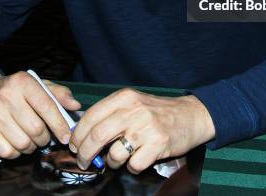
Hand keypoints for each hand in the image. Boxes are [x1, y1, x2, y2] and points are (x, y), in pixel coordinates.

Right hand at [0, 68, 81, 158]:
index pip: (47, 106)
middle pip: (36, 129)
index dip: (59, 125)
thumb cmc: (17, 90)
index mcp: (24, 82)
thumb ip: (59, 94)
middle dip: (45, 138)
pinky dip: (16, 153)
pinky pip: (7, 152)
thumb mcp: (38, 84)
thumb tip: (75, 106)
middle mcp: (7, 96)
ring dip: (32, 147)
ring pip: (22, 143)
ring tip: (31, 139)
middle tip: (45, 137)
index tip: (66, 137)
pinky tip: (17, 143)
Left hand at [70, 89, 214, 173]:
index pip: (91, 116)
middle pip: (97, 136)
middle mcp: (134, 110)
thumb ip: (111, 112)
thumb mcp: (134, 102)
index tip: (73, 145)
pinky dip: (132, 168)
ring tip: (117, 159)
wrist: (191, 115)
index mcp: (125, 97)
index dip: (78, 134)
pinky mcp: (158, 145)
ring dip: (111, 162)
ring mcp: (146, 128)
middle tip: (83, 161)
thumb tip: (82, 132)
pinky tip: (137, 160)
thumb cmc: (158, 111)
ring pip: (114, 154)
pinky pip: (134, 166)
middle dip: (85, 153)